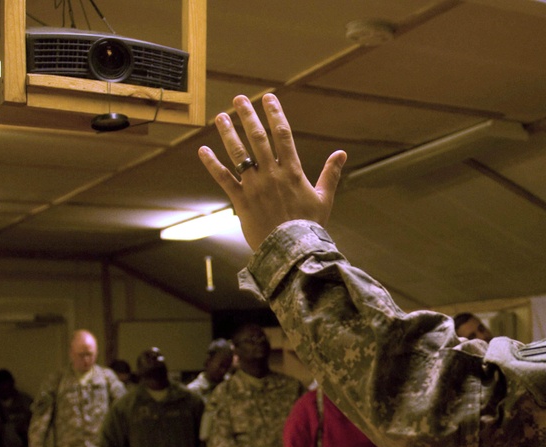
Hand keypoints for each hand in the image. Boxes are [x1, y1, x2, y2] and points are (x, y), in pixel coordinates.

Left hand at [198, 93, 347, 249]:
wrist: (292, 250)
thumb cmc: (310, 225)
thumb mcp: (324, 198)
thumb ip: (331, 174)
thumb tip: (342, 153)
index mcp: (292, 172)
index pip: (283, 135)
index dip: (275, 114)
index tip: (268, 98)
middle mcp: (271, 174)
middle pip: (258, 138)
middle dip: (248, 116)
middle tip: (239, 99)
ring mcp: (254, 187)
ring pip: (238, 154)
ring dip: (228, 133)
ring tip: (221, 116)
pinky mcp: (241, 201)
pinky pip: (224, 179)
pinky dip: (212, 164)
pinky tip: (203, 150)